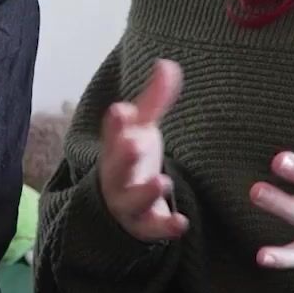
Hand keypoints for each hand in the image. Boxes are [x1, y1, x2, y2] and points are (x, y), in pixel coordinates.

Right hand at [98, 59, 188, 242]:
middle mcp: (117, 176)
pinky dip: (164, 227)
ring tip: (163, 181)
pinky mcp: (143, 225)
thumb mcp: (142, 128)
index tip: (122, 111)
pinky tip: (180, 223)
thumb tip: (167, 63)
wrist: (119, 206)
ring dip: (145, 192)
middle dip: (123, 156)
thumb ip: (155, 100)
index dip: (116, 125)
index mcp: (115, 148)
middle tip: (134, 143)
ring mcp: (128, 202)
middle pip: (115, 167)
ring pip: (131, 200)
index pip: (113, 134)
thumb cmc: (131, 159)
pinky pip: (151, 229)